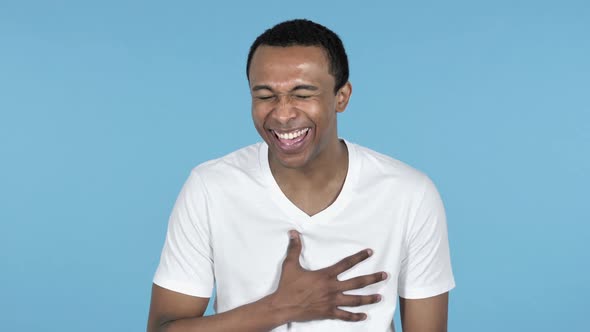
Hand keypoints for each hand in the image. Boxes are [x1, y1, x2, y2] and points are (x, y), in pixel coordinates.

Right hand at [267, 230, 386, 322]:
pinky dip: (355, 316)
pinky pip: (345, 316)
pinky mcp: (328, 313)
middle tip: (385, 275)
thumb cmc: (287, 286)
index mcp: (325, 276)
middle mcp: (332, 288)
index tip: (370, 253)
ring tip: (380, 297)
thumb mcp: (290, 265)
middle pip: (357, 283)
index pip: (346, 264)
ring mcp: (331, 302)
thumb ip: (295, 248)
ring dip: (368, 298)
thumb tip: (293, 232)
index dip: (359, 257)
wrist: (283, 306)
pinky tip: (364, 316)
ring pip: (355, 300)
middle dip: (373, 279)